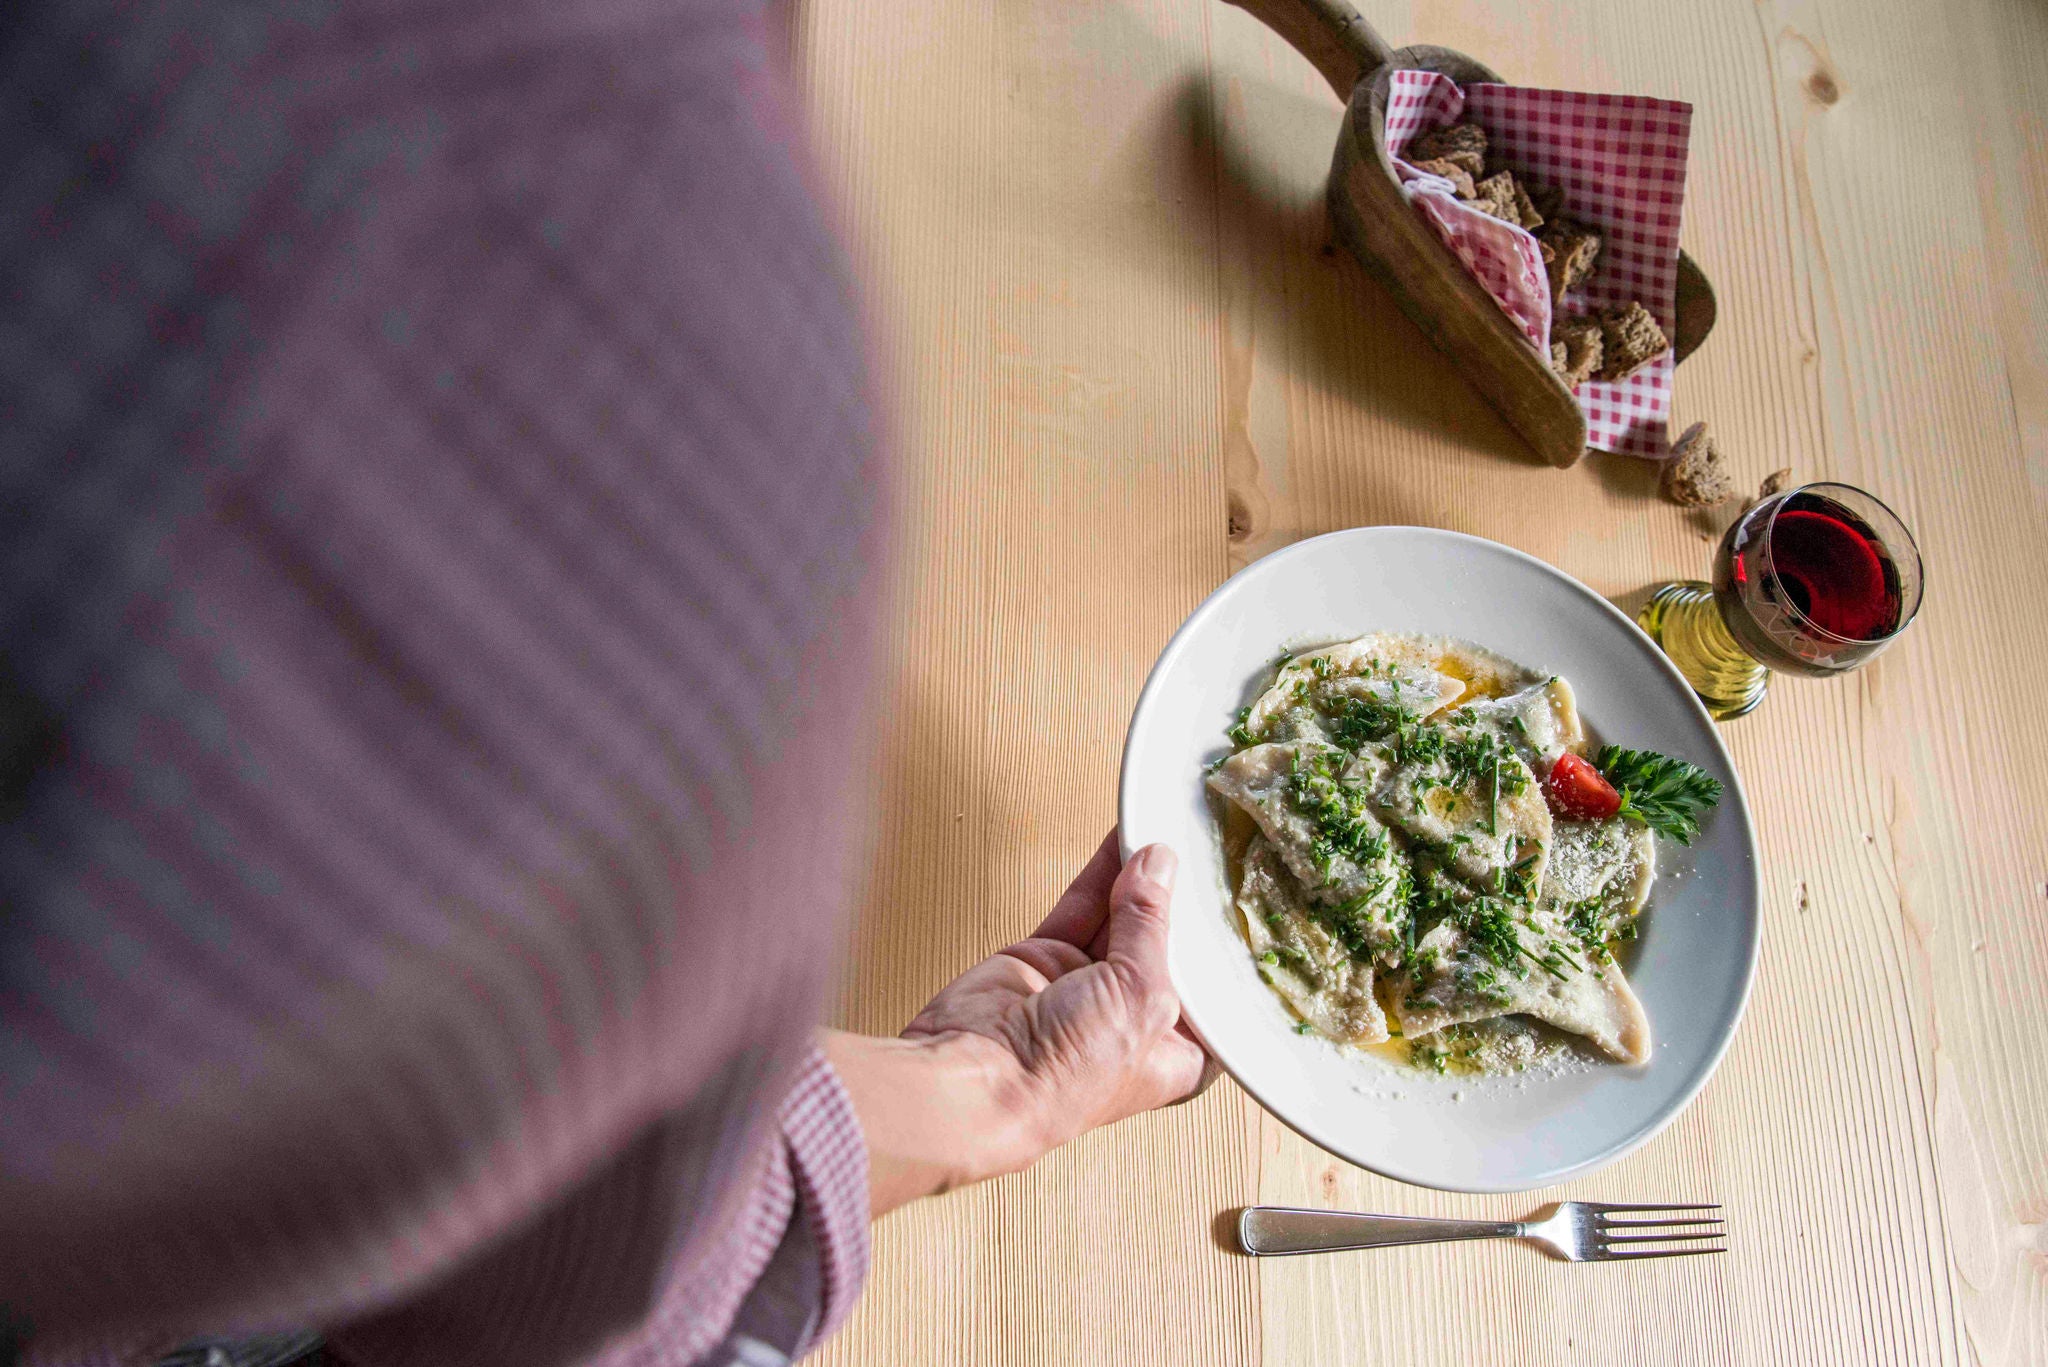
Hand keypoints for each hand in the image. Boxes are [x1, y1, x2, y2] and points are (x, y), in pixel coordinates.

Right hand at [825, 832, 1213, 1216]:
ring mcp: (1089, 987)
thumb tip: (1158, 867)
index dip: (1224, 942)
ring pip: (1123, 916)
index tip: (1240, 893)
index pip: (1214, 987)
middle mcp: (1135, 1020)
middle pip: (1169, 944)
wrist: (978, 1078)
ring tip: (1162, 830)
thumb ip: (1150, 924)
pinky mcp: (1048, 958)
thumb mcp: (1140, 994)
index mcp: (1178, 1052)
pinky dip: (1100, 871)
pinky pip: (1082, 905)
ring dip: (1140, 876)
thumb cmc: (1069, 1075)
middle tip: (1204, 850)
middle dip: (1183, 901)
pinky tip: (1123, 839)